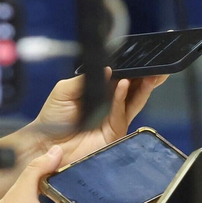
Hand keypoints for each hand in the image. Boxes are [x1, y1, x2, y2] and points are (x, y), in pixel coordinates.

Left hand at [29, 72, 167, 167]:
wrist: (46, 142)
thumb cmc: (52, 118)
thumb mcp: (65, 89)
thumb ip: (85, 79)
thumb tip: (107, 68)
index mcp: (101, 93)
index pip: (121, 79)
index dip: (132, 70)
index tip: (140, 59)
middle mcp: (111, 105)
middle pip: (134, 90)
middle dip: (146, 78)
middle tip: (155, 67)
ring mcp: (114, 119)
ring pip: (135, 100)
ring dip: (144, 87)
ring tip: (150, 75)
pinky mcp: (114, 131)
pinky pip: (122, 111)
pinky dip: (124, 96)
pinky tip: (124, 83)